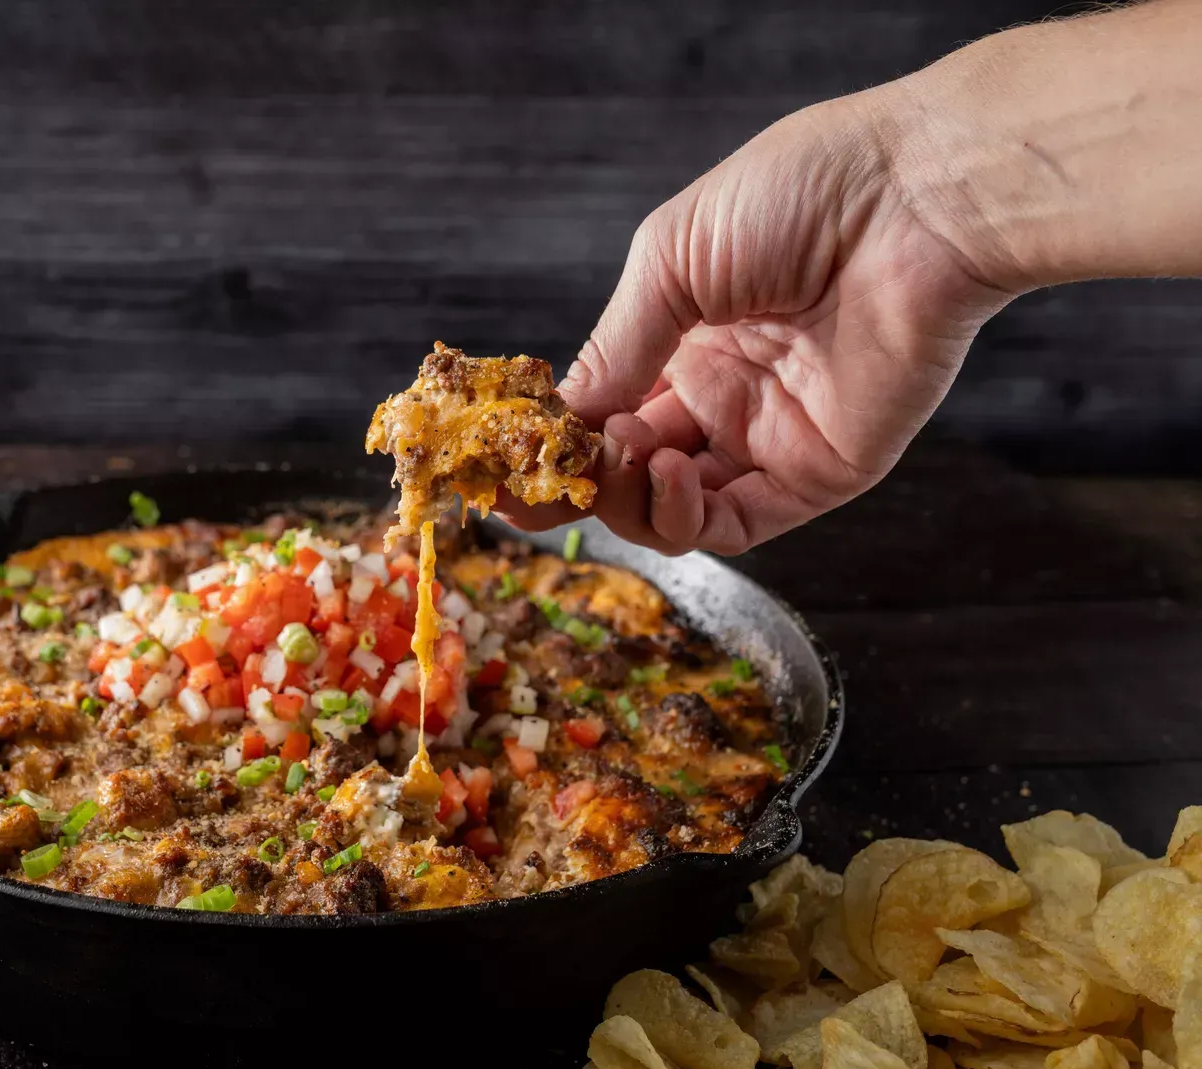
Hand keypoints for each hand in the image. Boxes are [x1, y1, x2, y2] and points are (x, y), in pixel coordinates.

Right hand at [498, 91, 1014, 554]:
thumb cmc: (800, 195)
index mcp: (684, 335)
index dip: (555, 438)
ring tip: (621, 461)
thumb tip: (561, 418)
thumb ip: (615, 346)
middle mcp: (722, 393)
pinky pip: (733, 522)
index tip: (503, 460)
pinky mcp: (817, 473)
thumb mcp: (672, 259)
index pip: (603, 409)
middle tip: (543, 480)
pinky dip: (684, 517)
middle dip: (578, 479)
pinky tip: (665, 474)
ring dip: (627, 499)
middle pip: (628, 467)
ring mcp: (767, 437)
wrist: (916, 200)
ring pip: (672, 507)